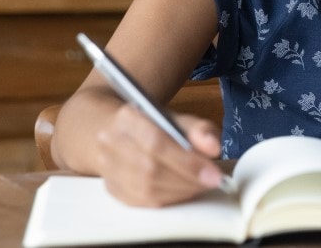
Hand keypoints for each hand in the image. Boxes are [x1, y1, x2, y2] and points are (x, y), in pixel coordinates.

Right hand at [94, 104, 225, 206]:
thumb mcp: (178, 119)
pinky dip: (167, 200)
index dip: (187, 162)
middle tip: (211, 182)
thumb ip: (199, 129)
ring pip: (145, 189)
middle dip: (187, 180)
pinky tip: (182, 193)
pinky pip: (141, 202)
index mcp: (127, 118)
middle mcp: (110, 142)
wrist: (117, 132)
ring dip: (179, 192)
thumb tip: (213, 148)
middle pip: (150, 169)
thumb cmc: (153, 126)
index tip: (213, 175)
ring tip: (199, 186)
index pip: (157, 143)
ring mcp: (107, 168)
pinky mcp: (111, 188)